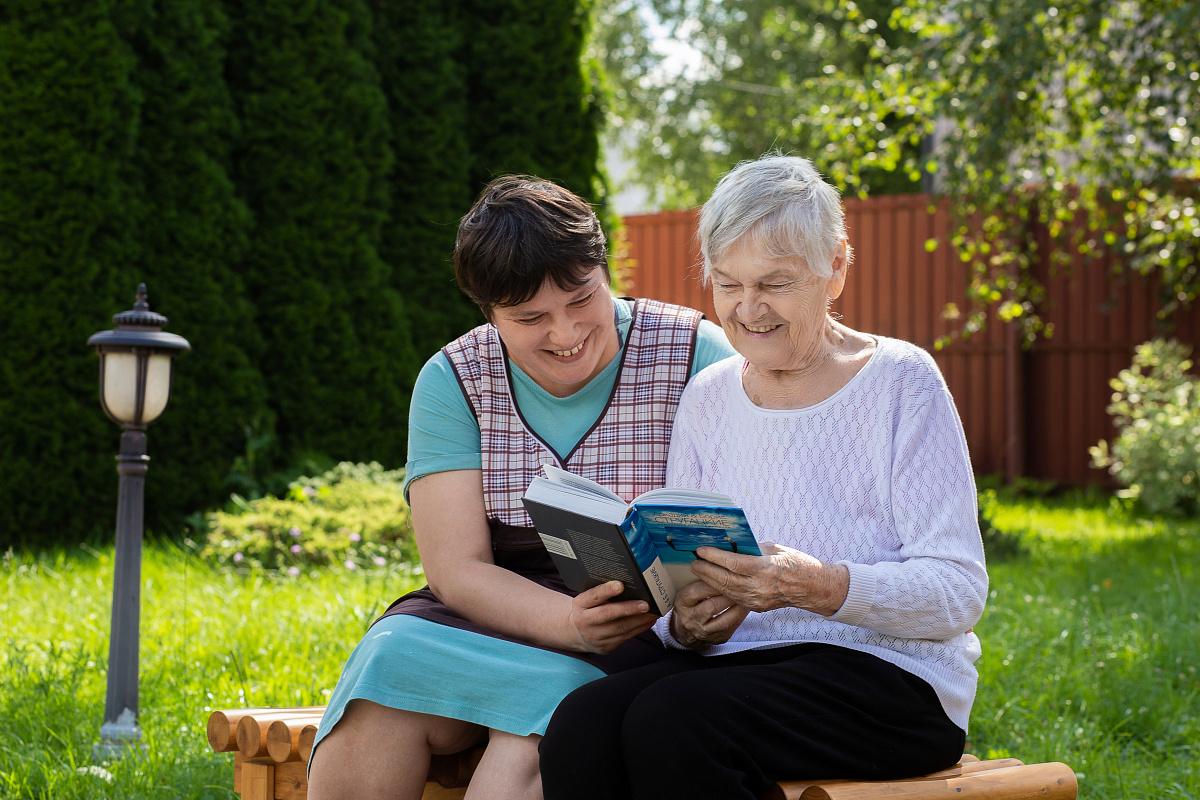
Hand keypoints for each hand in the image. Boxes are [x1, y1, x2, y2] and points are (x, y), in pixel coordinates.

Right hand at [568, 581, 658, 653]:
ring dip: (640, 620)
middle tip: (646, 604)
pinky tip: (649, 621)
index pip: (593, 596)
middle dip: (628, 609)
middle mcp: (585, 621)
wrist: (578, 633)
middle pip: (607, 614)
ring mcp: (595, 636)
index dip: (606, 591)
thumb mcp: (588, 599)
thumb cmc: (589, 609)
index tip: (620, 585)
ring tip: (654, 612)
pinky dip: (640, 628)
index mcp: (580, 604)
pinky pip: (626, 637)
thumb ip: (602, 593)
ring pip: (620, 628)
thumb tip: (629, 584)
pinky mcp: (606, 647)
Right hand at [667, 580, 748, 649]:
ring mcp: (703, 631)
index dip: (712, 581)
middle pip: (710, 606)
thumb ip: (700, 579)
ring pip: (722, 620)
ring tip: (746, 596)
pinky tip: (746, 607)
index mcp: (682, 602)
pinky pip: (731, 627)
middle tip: (740, 584)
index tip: (725, 572)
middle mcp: (690, 618)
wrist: (689, 629)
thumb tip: (718, 563)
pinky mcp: (716, 638)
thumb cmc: (693, 603)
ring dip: (736, 607)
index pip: (696, 591)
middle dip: (727, 594)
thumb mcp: (689, 590)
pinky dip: (740, 616)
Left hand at [690, 542, 849, 616]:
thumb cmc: (794, 562)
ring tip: (698, 570)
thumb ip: (752, 548)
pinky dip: (720, 589)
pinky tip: (712, 582)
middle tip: (693, 560)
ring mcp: (757, 599)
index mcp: (765, 568)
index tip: (701, 549)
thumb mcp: (774, 549)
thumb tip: (730, 544)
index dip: (714, 556)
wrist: (811, 587)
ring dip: (709, 580)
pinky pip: (733, 598)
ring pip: (726, 590)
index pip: (733, 563)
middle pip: (725, 579)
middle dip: (706, 569)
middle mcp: (760, 586)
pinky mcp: (756, 607)